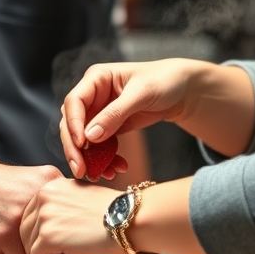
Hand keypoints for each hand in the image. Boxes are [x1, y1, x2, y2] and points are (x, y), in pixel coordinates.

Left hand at [20, 178, 123, 253]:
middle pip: (26, 234)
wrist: (132, 217)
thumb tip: (52, 232)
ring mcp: (43, 215)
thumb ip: (63, 211)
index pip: (32, 217)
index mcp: (51, 184)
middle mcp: (43, 195)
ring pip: (30, 252)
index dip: (35, 241)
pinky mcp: (47, 236)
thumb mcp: (81, 202)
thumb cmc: (116, 212)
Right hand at [60, 59, 201, 177]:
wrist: (181, 90)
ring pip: (83, 139)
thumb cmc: (163, 81)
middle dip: (75, 148)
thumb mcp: (142, 93)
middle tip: (81, 170)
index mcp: (97, 78)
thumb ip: (115, 113)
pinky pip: (100, 146)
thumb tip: (90, 136)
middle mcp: (94, 95)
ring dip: (90, 158)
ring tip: (102, 175)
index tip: (81, 144)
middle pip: (72, 123)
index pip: (74, 102)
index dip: (74, 124)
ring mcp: (100, 112)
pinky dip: (105, 159)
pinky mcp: (109, 126)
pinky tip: (116, 169)